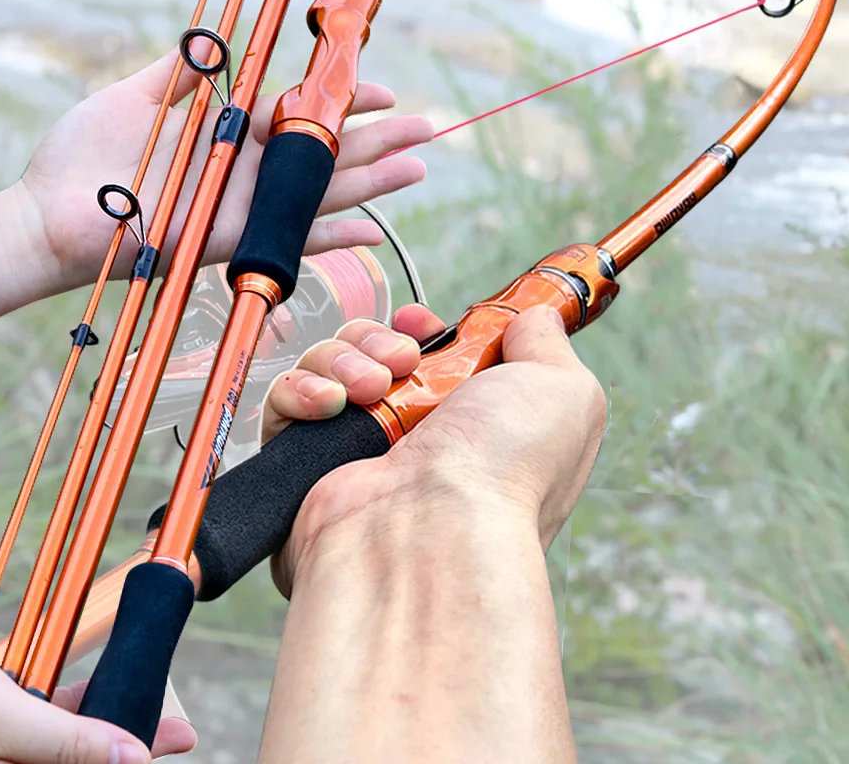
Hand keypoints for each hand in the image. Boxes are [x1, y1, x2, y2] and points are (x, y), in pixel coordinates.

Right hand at [0, 635, 194, 762]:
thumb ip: (66, 742)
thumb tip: (133, 759)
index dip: (134, 761)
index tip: (180, 739)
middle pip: (84, 761)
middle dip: (129, 747)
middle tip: (180, 732)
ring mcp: (0, 760)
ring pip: (69, 746)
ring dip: (107, 726)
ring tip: (156, 719)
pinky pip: (44, 730)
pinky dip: (74, 710)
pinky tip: (104, 693)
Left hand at [17, 48, 431, 289]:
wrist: (53, 214)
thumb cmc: (83, 157)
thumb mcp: (136, 96)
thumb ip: (180, 73)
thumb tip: (212, 42)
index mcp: (228, 132)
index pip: (300, 114)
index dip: (341, 102)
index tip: (378, 88)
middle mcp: (246, 169)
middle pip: (326, 153)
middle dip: (377, 141)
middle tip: (425, 129)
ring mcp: (244, 206)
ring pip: (323, 191)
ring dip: (373, 182)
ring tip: (418, 166)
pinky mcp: (234, 239)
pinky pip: (294, 239)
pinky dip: (333, 237)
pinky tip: (373, 229)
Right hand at [268, 305, 606, 593]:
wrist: (431, 530)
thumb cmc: (504, 466)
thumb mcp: (563, 390)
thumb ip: (548, 343)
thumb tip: (534, 317)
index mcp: (471, 421)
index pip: (431, 357)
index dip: (423, 330)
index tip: (425, 326)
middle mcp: (413, 437)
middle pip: (373, 349)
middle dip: (382, 339)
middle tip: (403, 361)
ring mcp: (358, 450)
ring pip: (328, 364)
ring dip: (345, 358)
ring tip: (370, 390)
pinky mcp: (308, 462)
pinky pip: (285, 399)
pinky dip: (302, 388)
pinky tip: (330, 405)